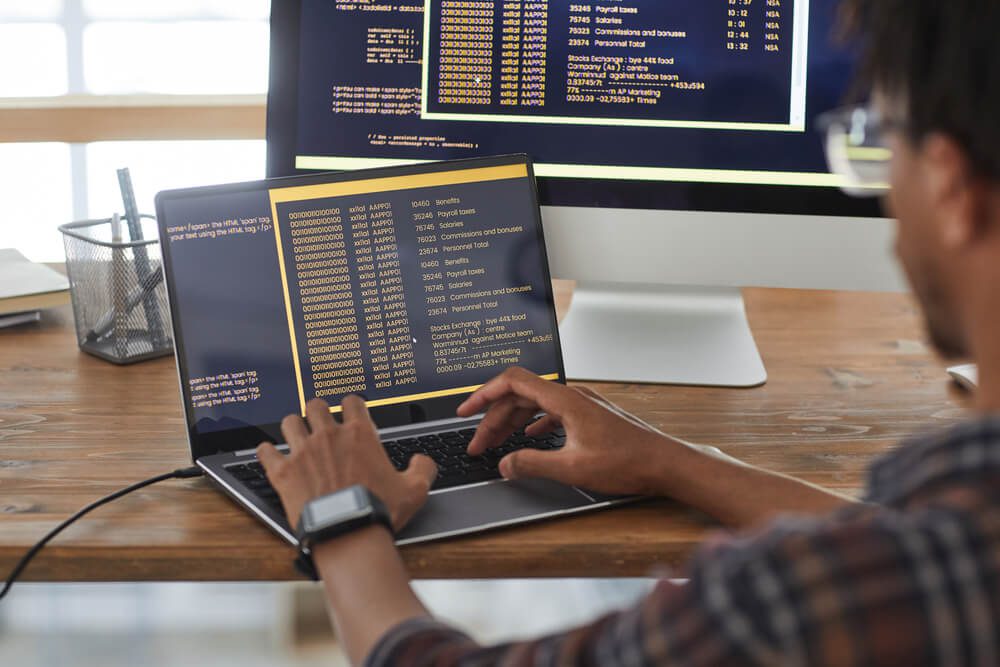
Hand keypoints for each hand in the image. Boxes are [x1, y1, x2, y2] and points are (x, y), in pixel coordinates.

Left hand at [256, 396, 436, 530]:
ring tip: (296, 434)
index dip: (351, 405)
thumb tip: (423, 461)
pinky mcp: (283, 472)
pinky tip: (269, 454)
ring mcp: (302, 452)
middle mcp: (328, 436)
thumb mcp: (415, 490)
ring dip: (293, 426)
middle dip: (318, 411)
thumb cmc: (379, 510)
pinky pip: (265, 451)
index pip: (352, 402)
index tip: (350, 413)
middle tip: (320, 422)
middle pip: (316, 405)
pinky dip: (266, 452)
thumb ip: (423, 469)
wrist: (347, 532)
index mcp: (359, 435)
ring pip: (290, 421)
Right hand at [456, 367, 687, 496]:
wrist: (666, 463)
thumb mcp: (573, 469)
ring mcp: (583, 404)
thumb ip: (533, 464)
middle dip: (494, 419)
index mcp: (565, 400)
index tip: (465, 412)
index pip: (513, 383)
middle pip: (520, 396)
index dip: (483, 395)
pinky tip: (529, 439)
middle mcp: (572, 396)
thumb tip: (505, 464)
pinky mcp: (591, 416)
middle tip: (478, 445)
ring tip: (497, 445)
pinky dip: (533, 424)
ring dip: (512, 423)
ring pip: (536, 405)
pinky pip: (552, 413)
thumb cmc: (629, 462)